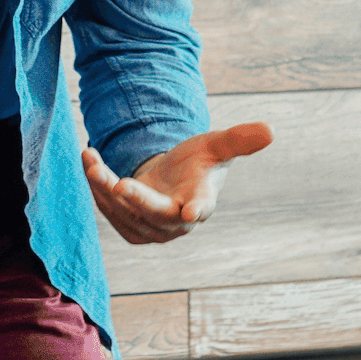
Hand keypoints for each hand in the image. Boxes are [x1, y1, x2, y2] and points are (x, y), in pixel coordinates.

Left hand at [83, 122, 273, 244]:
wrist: (173, 178)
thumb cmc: (198, 161)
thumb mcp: (216, 145)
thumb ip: (238, 140)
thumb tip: (269, 130)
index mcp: (202, 201)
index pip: (201, 208)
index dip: (197, 209)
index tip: (192, 210)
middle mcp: (177, 222)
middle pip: (154, 214)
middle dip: (136, 198)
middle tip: (118, 183)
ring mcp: (153, 229)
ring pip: (124, 213)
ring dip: (103, 186)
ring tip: (90, 157)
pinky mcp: (131, 229)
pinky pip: (110, 212)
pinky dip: (97, 189)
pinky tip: (90, 163)